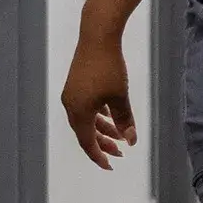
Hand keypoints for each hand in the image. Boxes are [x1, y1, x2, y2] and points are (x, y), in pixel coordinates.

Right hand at [61, 28, 137, 170]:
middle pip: (86, 132)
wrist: (97, 36)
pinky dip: (98, 114)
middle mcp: (71, 105)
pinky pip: (86, 106)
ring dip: (102, 128)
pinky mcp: (75, 83)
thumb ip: (125, 120)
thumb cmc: (109, 67)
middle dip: (103, 143)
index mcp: (79, 112)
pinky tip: (110, 115)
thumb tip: (131, 140)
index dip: (99, 156)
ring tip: (120, 134)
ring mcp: (71, 94)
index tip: (110, 165)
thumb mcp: (120, 97)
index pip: (87, 143)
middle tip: (120, 152)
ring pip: (87, 119)